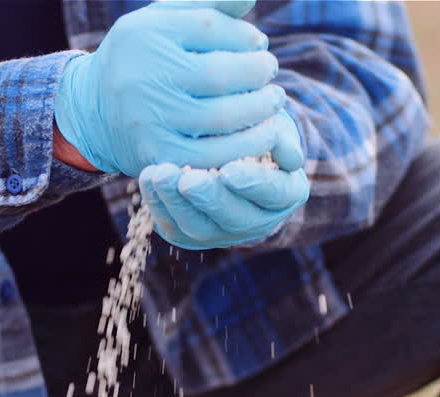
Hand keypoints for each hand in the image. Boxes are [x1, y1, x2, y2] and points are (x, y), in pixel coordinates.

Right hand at [53, 1, 284, 176]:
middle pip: (218, 74)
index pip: (209, 27)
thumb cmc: (142, 59)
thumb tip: (249, 0)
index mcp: (144, 34)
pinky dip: (246, 145)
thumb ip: (206, 6)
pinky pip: (213, 156)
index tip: (259, 43)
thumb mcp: (163, 21)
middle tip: (271, 71)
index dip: (244, 35)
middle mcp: (142, 76)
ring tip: (274, 100)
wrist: (93, 111)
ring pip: (220, 118)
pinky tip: (263, 133)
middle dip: (257, 71)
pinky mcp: (158, 156)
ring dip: (260, 110)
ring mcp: (149, 120)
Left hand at [140, 113, 308, 249]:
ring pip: (199, 228)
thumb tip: (293, 157)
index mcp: (285, 193)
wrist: (227, 136)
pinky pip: (173, 226)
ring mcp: (223, 230)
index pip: (272, 193)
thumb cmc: (254, 122)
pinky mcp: (191, 232)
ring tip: (159, 175)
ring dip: (176, 202)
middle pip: (234, 218)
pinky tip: (147, 178)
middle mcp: (257, 220)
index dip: (253, 183)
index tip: (231, 170)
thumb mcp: (272, 122)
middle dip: (208, 198)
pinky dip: (158, 203)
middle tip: (188, 179)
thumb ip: (280, 136)